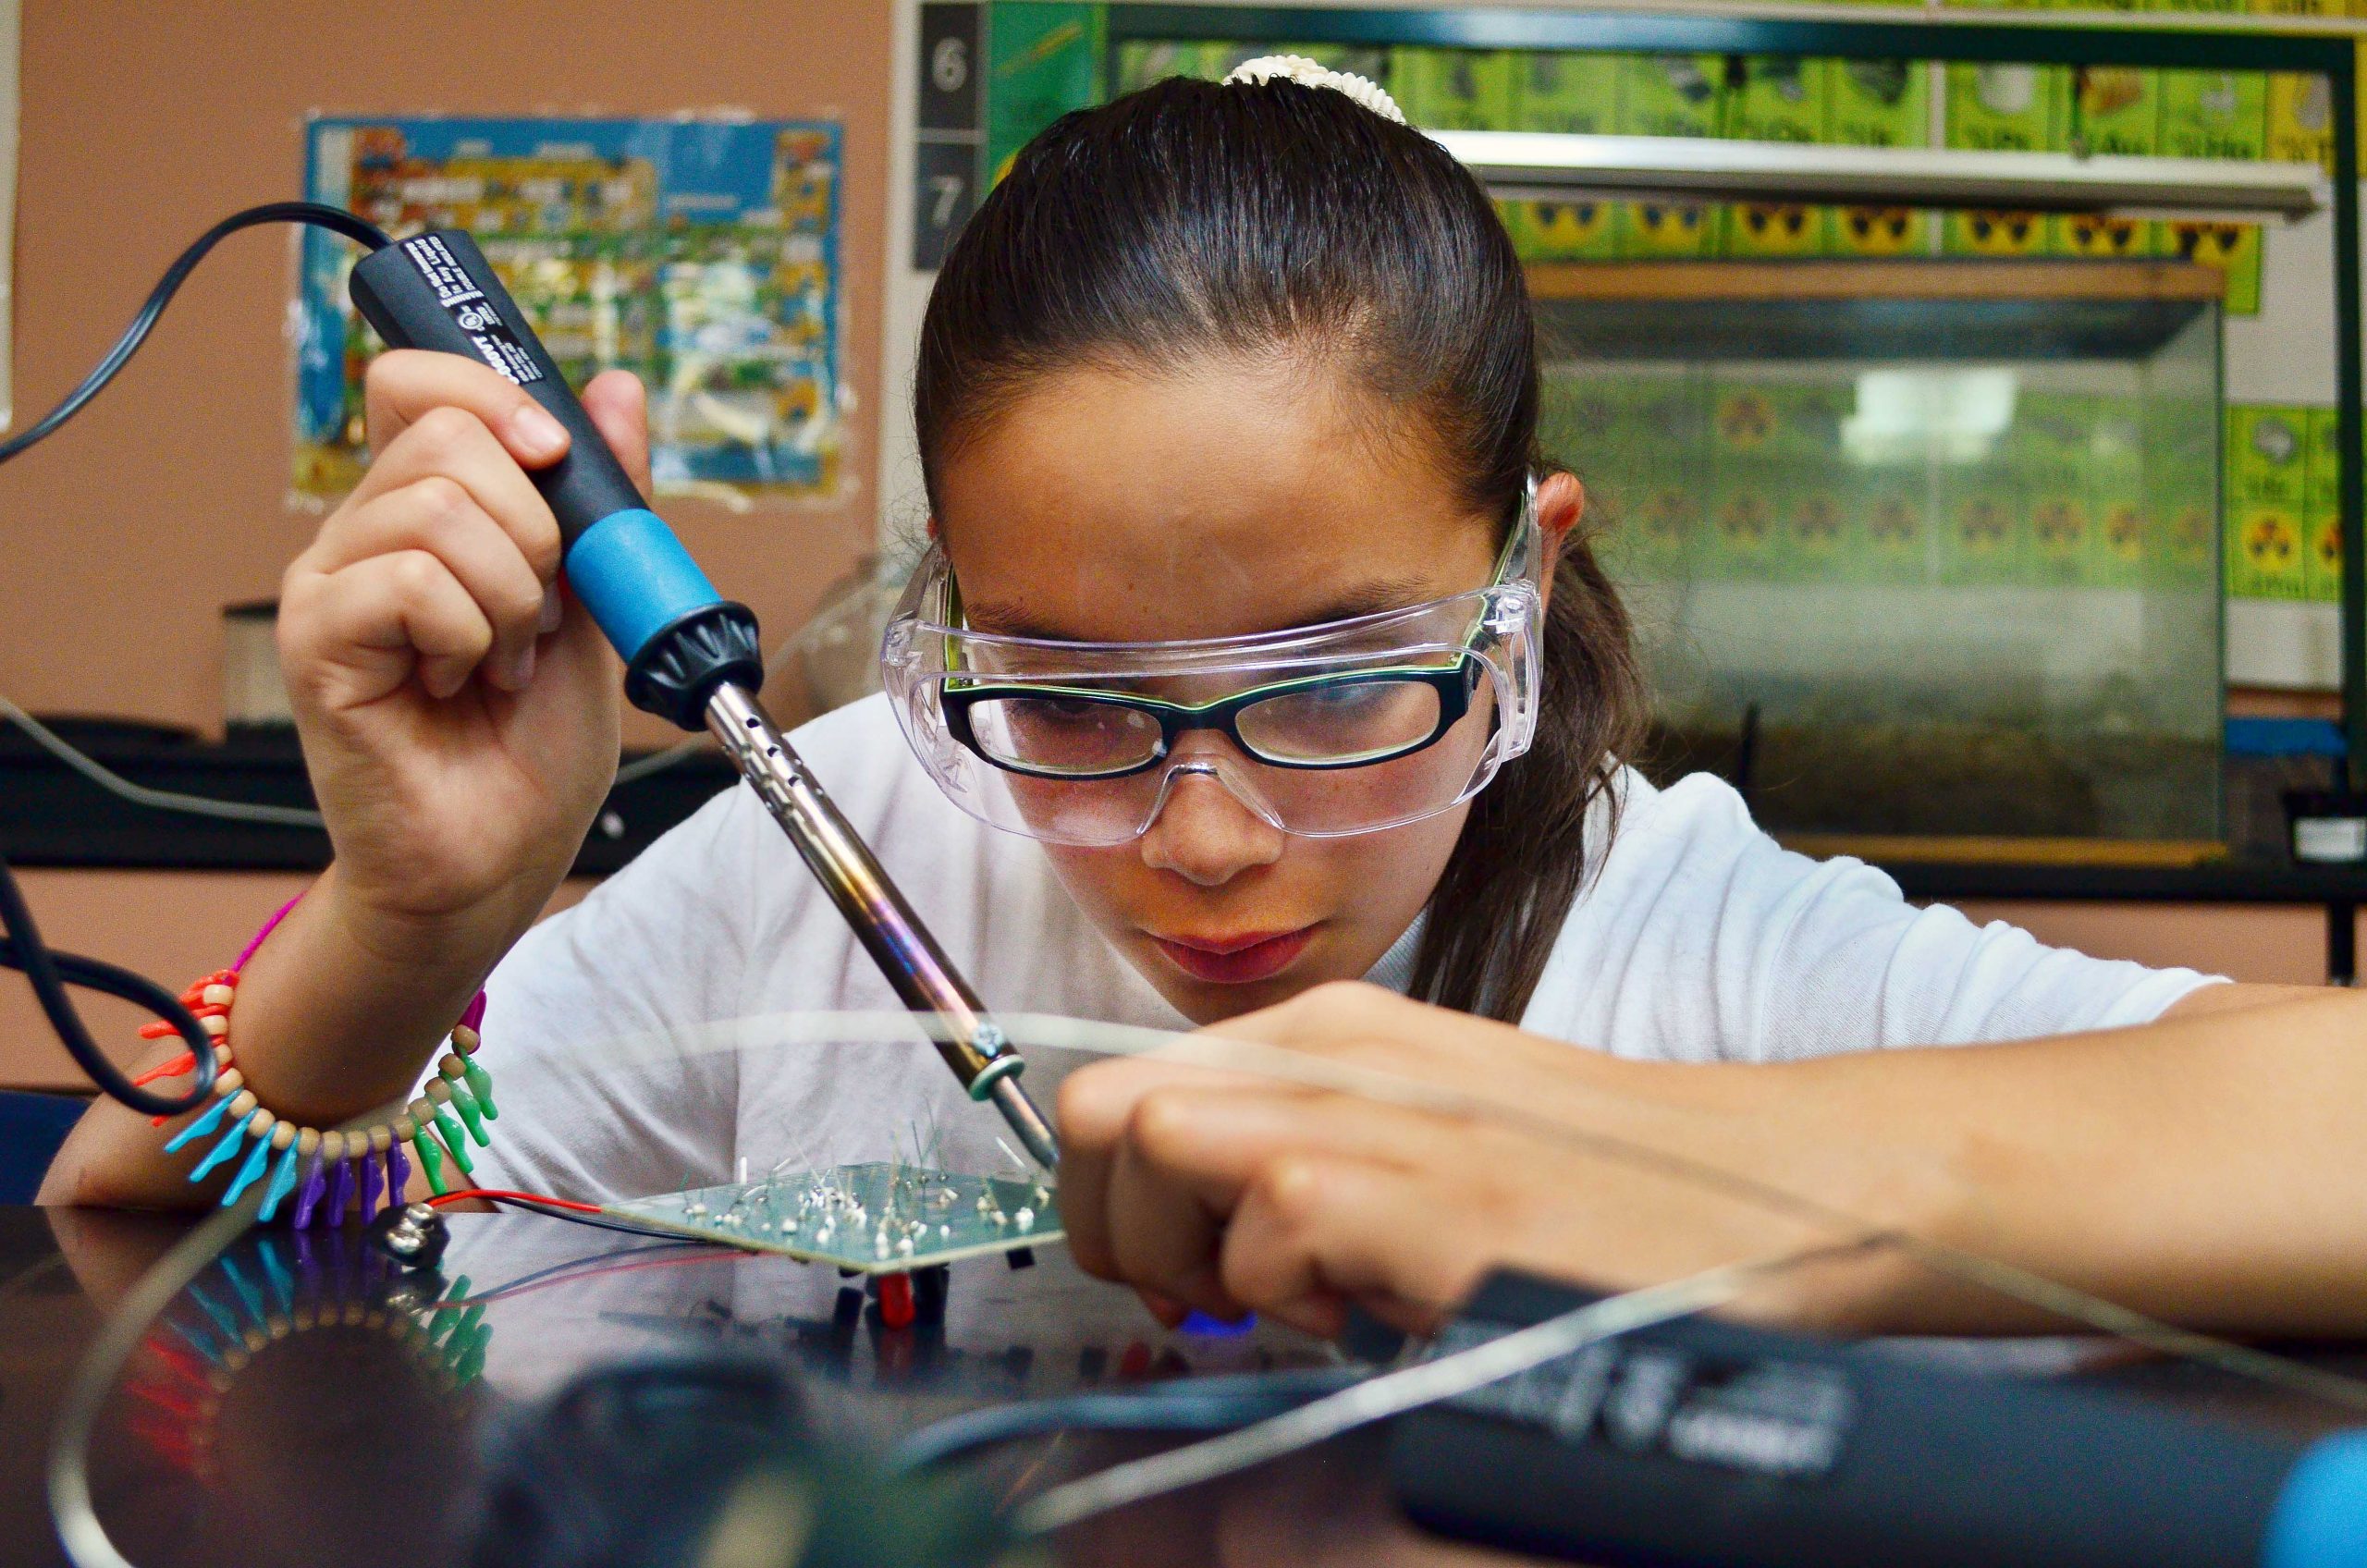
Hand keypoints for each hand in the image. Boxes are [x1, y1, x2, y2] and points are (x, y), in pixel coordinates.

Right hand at [277, 352, 634, 945]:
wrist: (504, 853)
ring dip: (511, 597)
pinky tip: (459, 686)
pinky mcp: (315, 641)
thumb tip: (616, 389)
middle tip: (534, 618)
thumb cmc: (535, 741)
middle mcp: (364, 531)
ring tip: (500, 663)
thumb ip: (602, 494)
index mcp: (424, 506)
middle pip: (450, 436)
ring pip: (441, 509)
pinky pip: (411, 582)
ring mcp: (331, 582)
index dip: (495, 396)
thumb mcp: (595, 597)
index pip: (421, 382)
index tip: (557, 457)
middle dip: (536, 531)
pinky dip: (469, 636)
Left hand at [1057, 983, 1934, 1339]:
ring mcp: (1382, 1111)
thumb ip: (1292, 1150)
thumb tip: (1175, 1224)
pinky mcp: (1433, 1193)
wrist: (1765, 1186)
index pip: (1114, 1085)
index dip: (1106, 1194)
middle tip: (1202, 1289)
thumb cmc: (1589, 1180)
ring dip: (1190, 1252)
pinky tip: (1376, 1310)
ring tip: (1298, 1298)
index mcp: (1328, 1032)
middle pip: (1099, 1105)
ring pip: (1153, 1141)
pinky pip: (1270, 1229)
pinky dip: (1290, 1298)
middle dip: (1111, 1221)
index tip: (1172, 1262)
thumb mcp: (1419, 1131)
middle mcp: (1337, 1049)